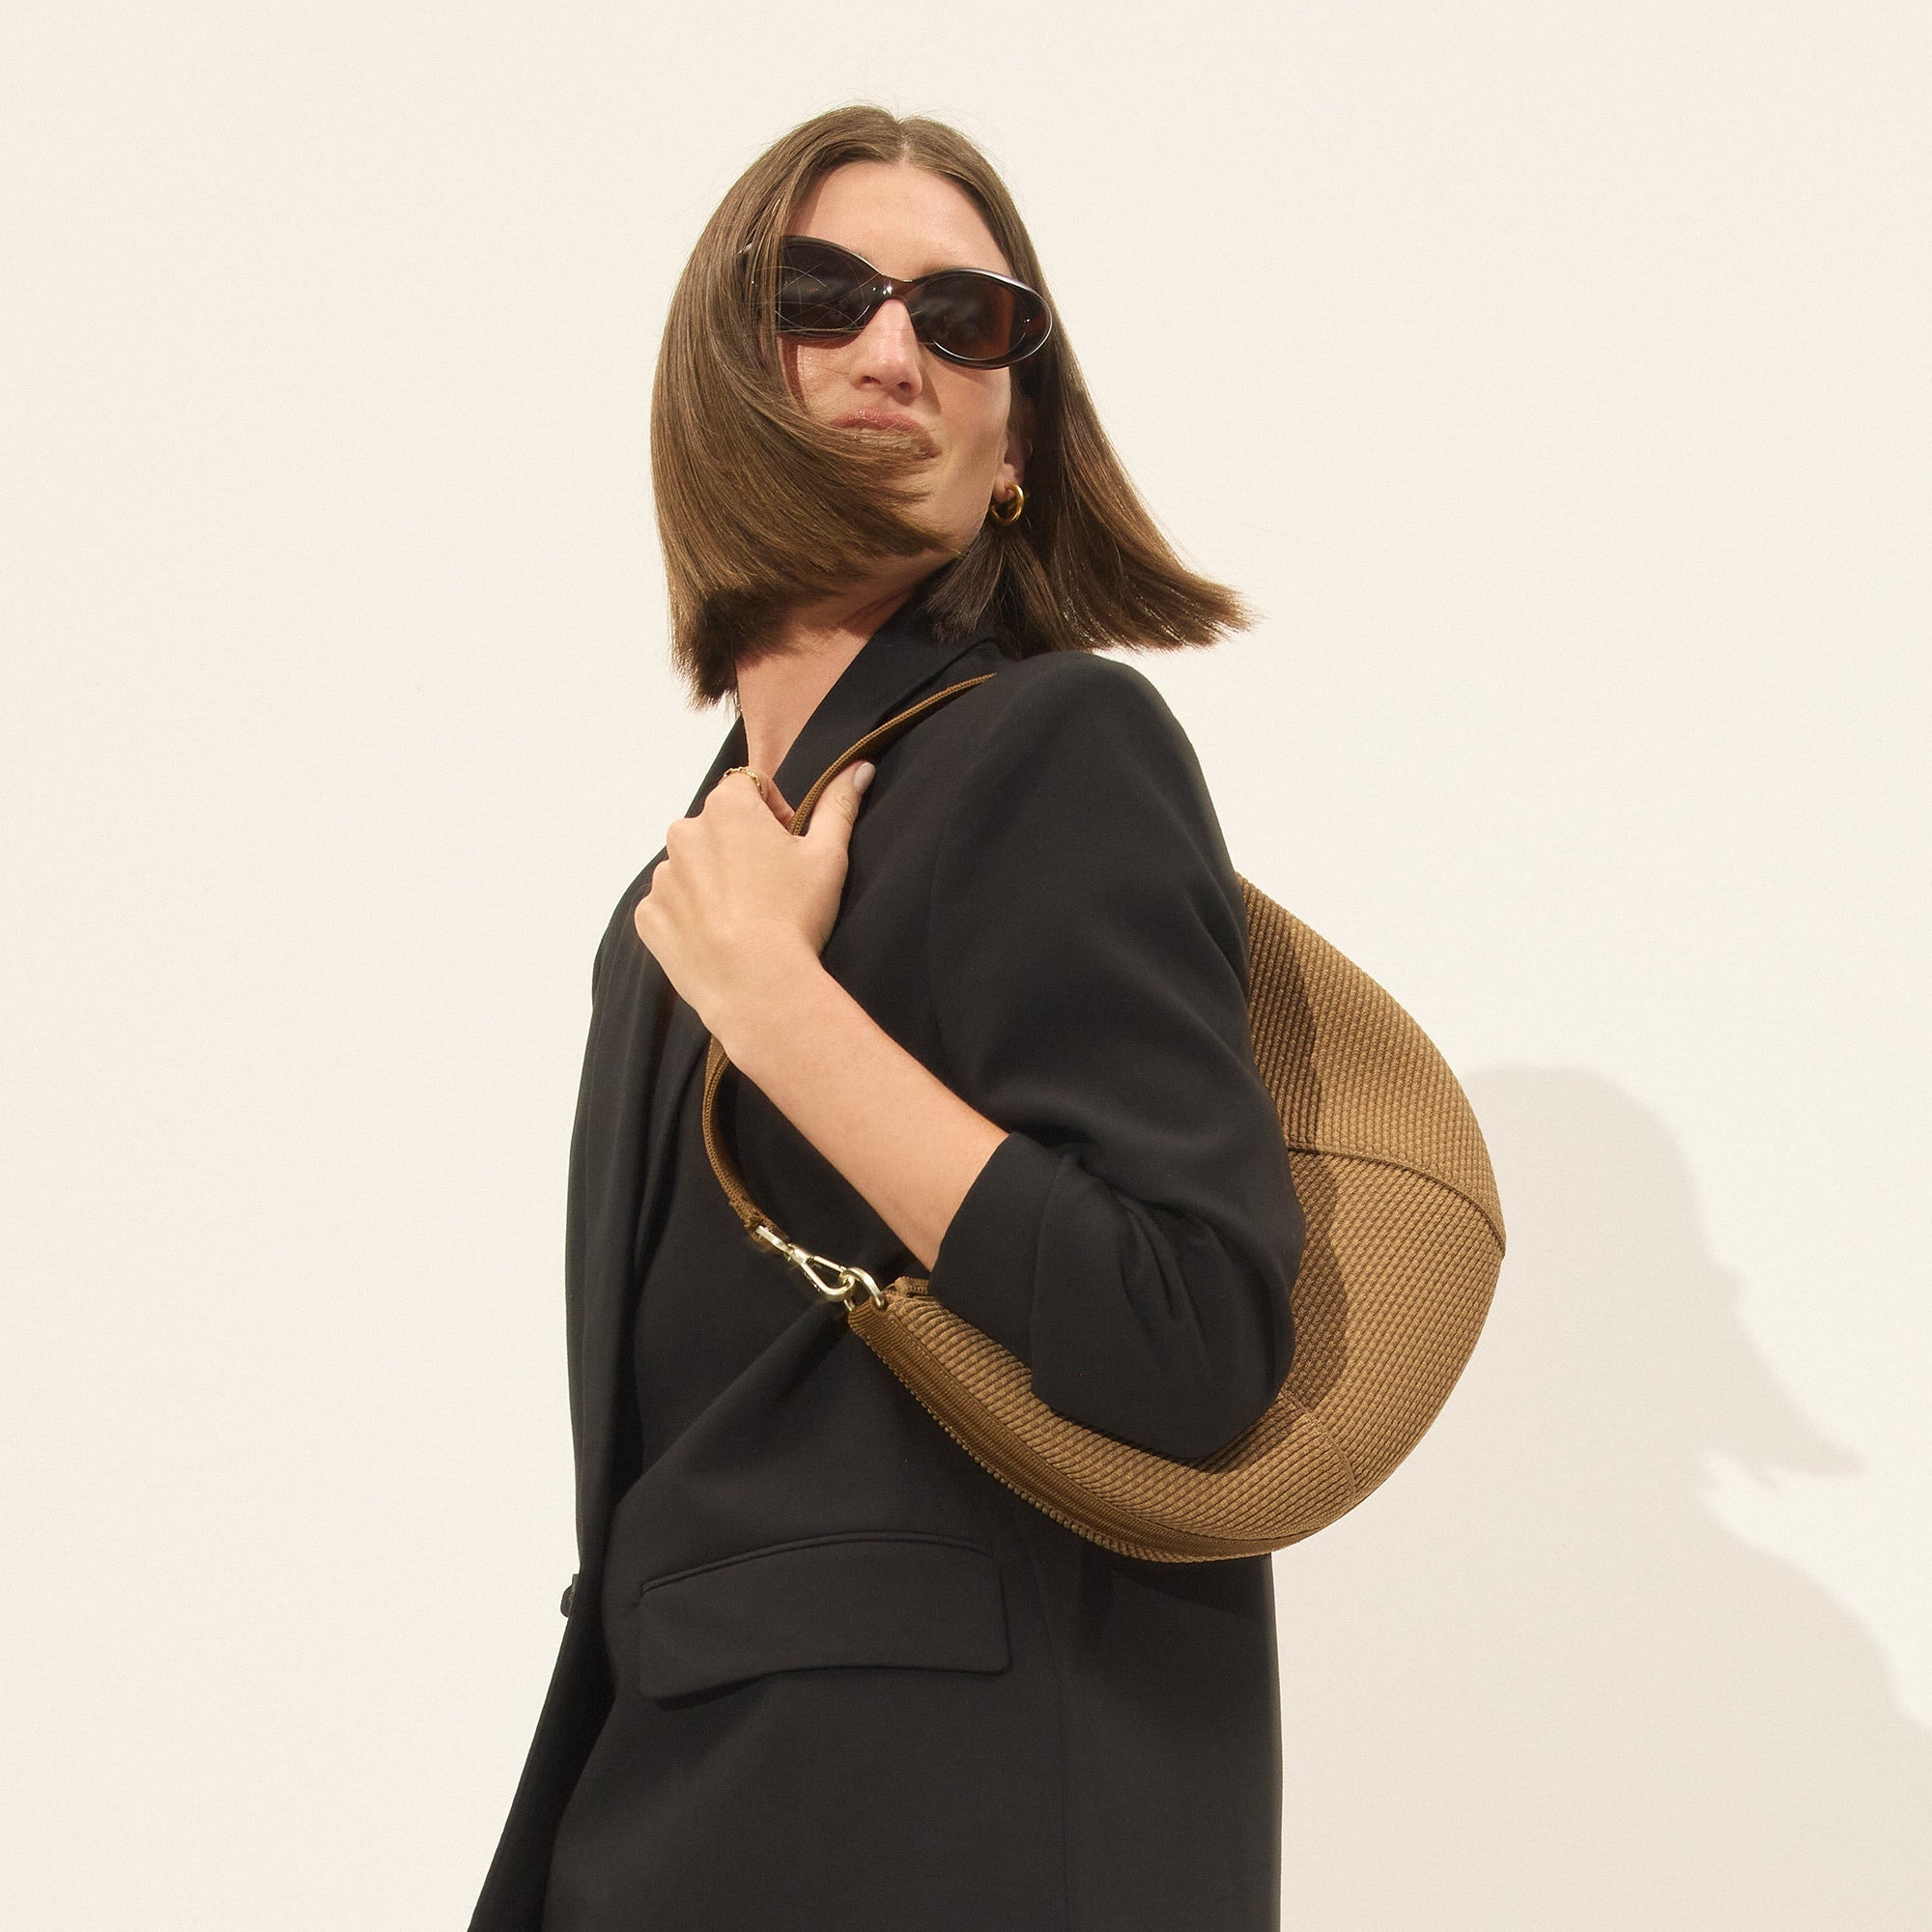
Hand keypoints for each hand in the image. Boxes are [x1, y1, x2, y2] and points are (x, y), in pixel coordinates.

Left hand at [633, 759, 875, 1048]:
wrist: (759, 988)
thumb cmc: (796, 916)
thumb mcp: (828, 855)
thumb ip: (838, 804)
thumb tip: (859, 768)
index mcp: (726, 807)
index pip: (749, 789)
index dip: (773, 816)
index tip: (787, 852)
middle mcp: (683, 832)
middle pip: (716, 828)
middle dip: (739, 848)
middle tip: (770, 890)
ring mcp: (663, 877)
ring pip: (692, 868)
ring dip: (714, 882)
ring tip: (745, 919)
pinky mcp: (649, 916)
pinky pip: (670, 906)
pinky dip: (690, 917)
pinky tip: (721, 938)